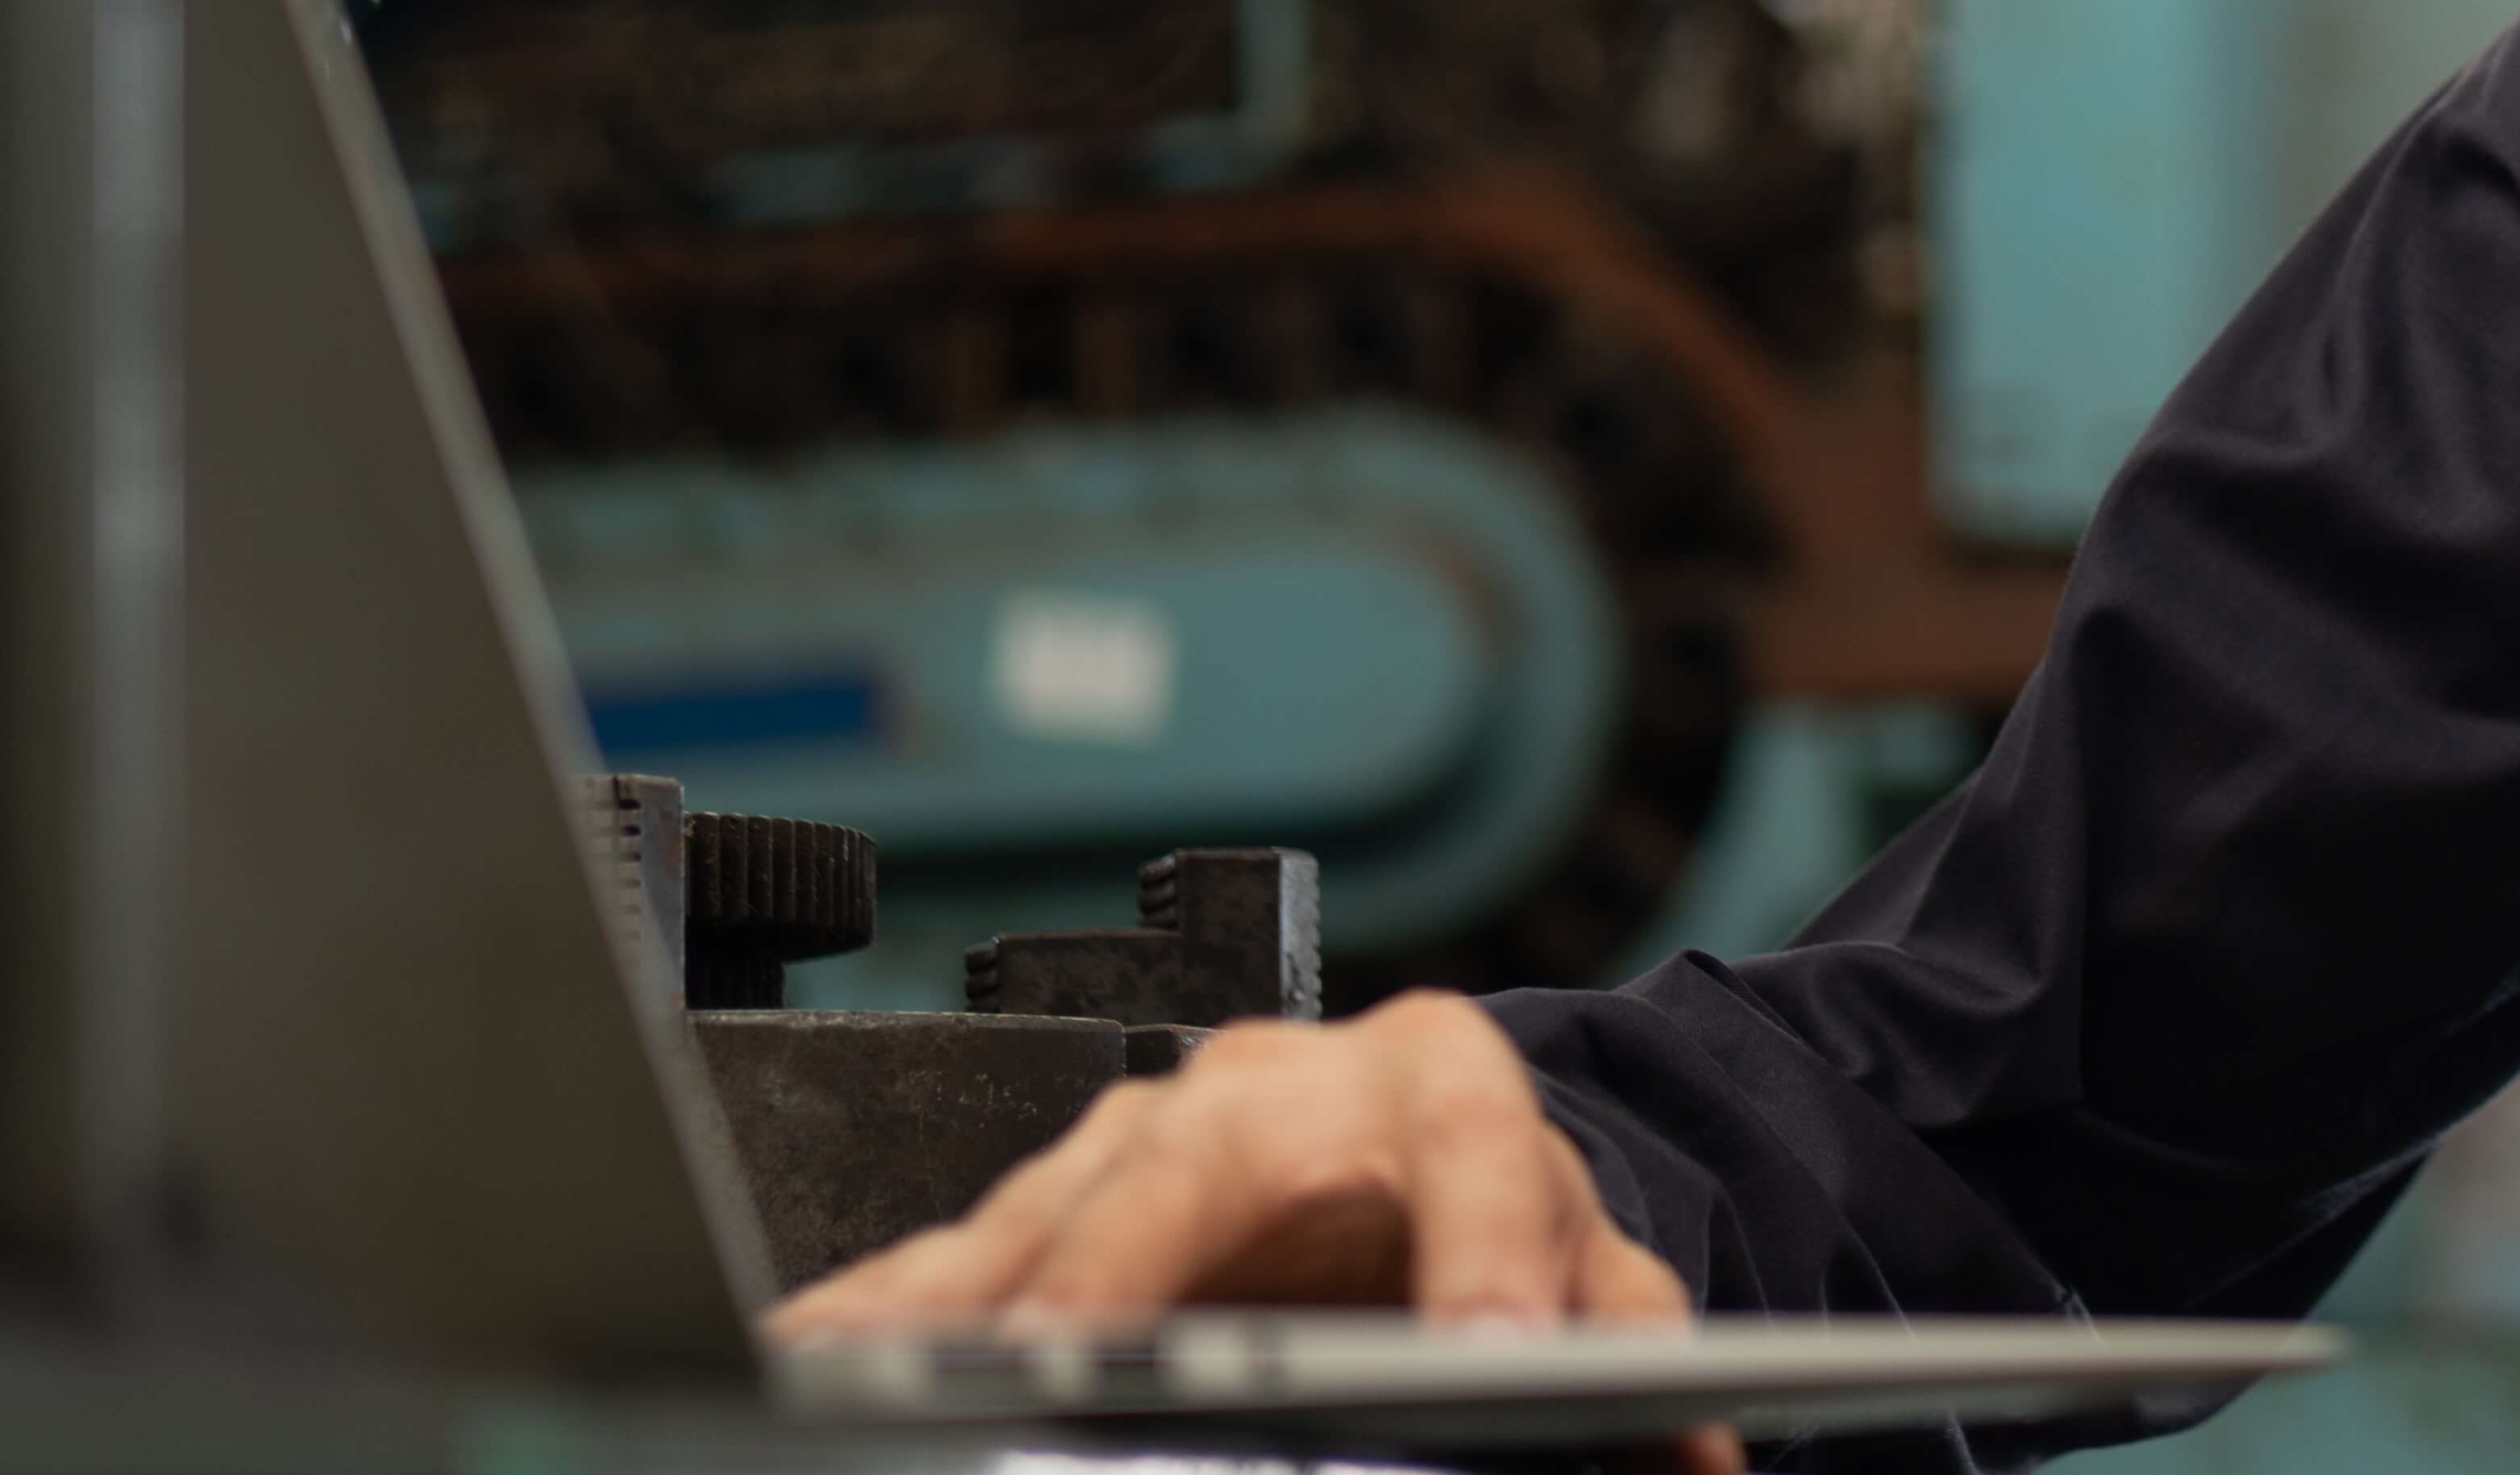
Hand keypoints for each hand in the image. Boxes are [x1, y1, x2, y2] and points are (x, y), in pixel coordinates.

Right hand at [766, 990, 1737, 1470]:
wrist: (1426, 1147)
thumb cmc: (1501, 1224)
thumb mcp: (1594, 1289)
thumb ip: (1646, 1372)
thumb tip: (1702, 1463)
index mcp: (1447, 1085)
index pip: (1479, 1151)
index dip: (1484, 1251)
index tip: (1488, 1348)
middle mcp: (1285, 1083)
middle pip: (1203, 1160)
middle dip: (1133, 1262)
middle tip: (1089, 1359)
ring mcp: (1151, 1129)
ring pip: (1052, 1201)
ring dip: (966, 1298)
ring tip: (882, 1372)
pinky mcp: (1055, 1190)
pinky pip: (953, 1254)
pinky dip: (881, 1315)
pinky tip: (817, 1364)